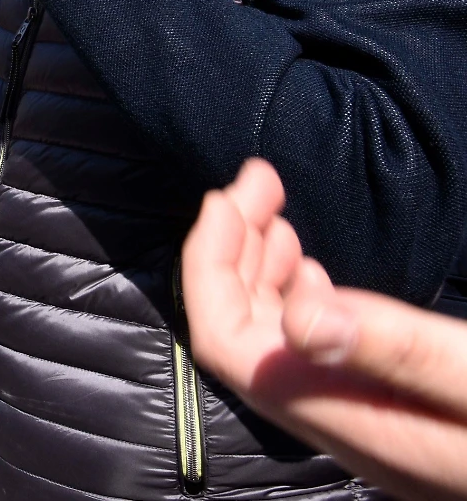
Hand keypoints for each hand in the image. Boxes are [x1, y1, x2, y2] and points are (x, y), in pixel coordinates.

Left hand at [183, 158, 466, 500]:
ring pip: (278, 343)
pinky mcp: (394, 408)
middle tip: (255, 181)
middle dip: (232, 250)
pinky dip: (299, 297)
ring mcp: (371, 421)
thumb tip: (298, 317)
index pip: (233, 347)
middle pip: (245, 339)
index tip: (231, 197)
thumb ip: (400, 349)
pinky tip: (310, 267)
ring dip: (260, 268)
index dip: (210, 267)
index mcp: (356, 424)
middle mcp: (350, 429)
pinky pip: (317, 354)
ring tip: (271, 207)